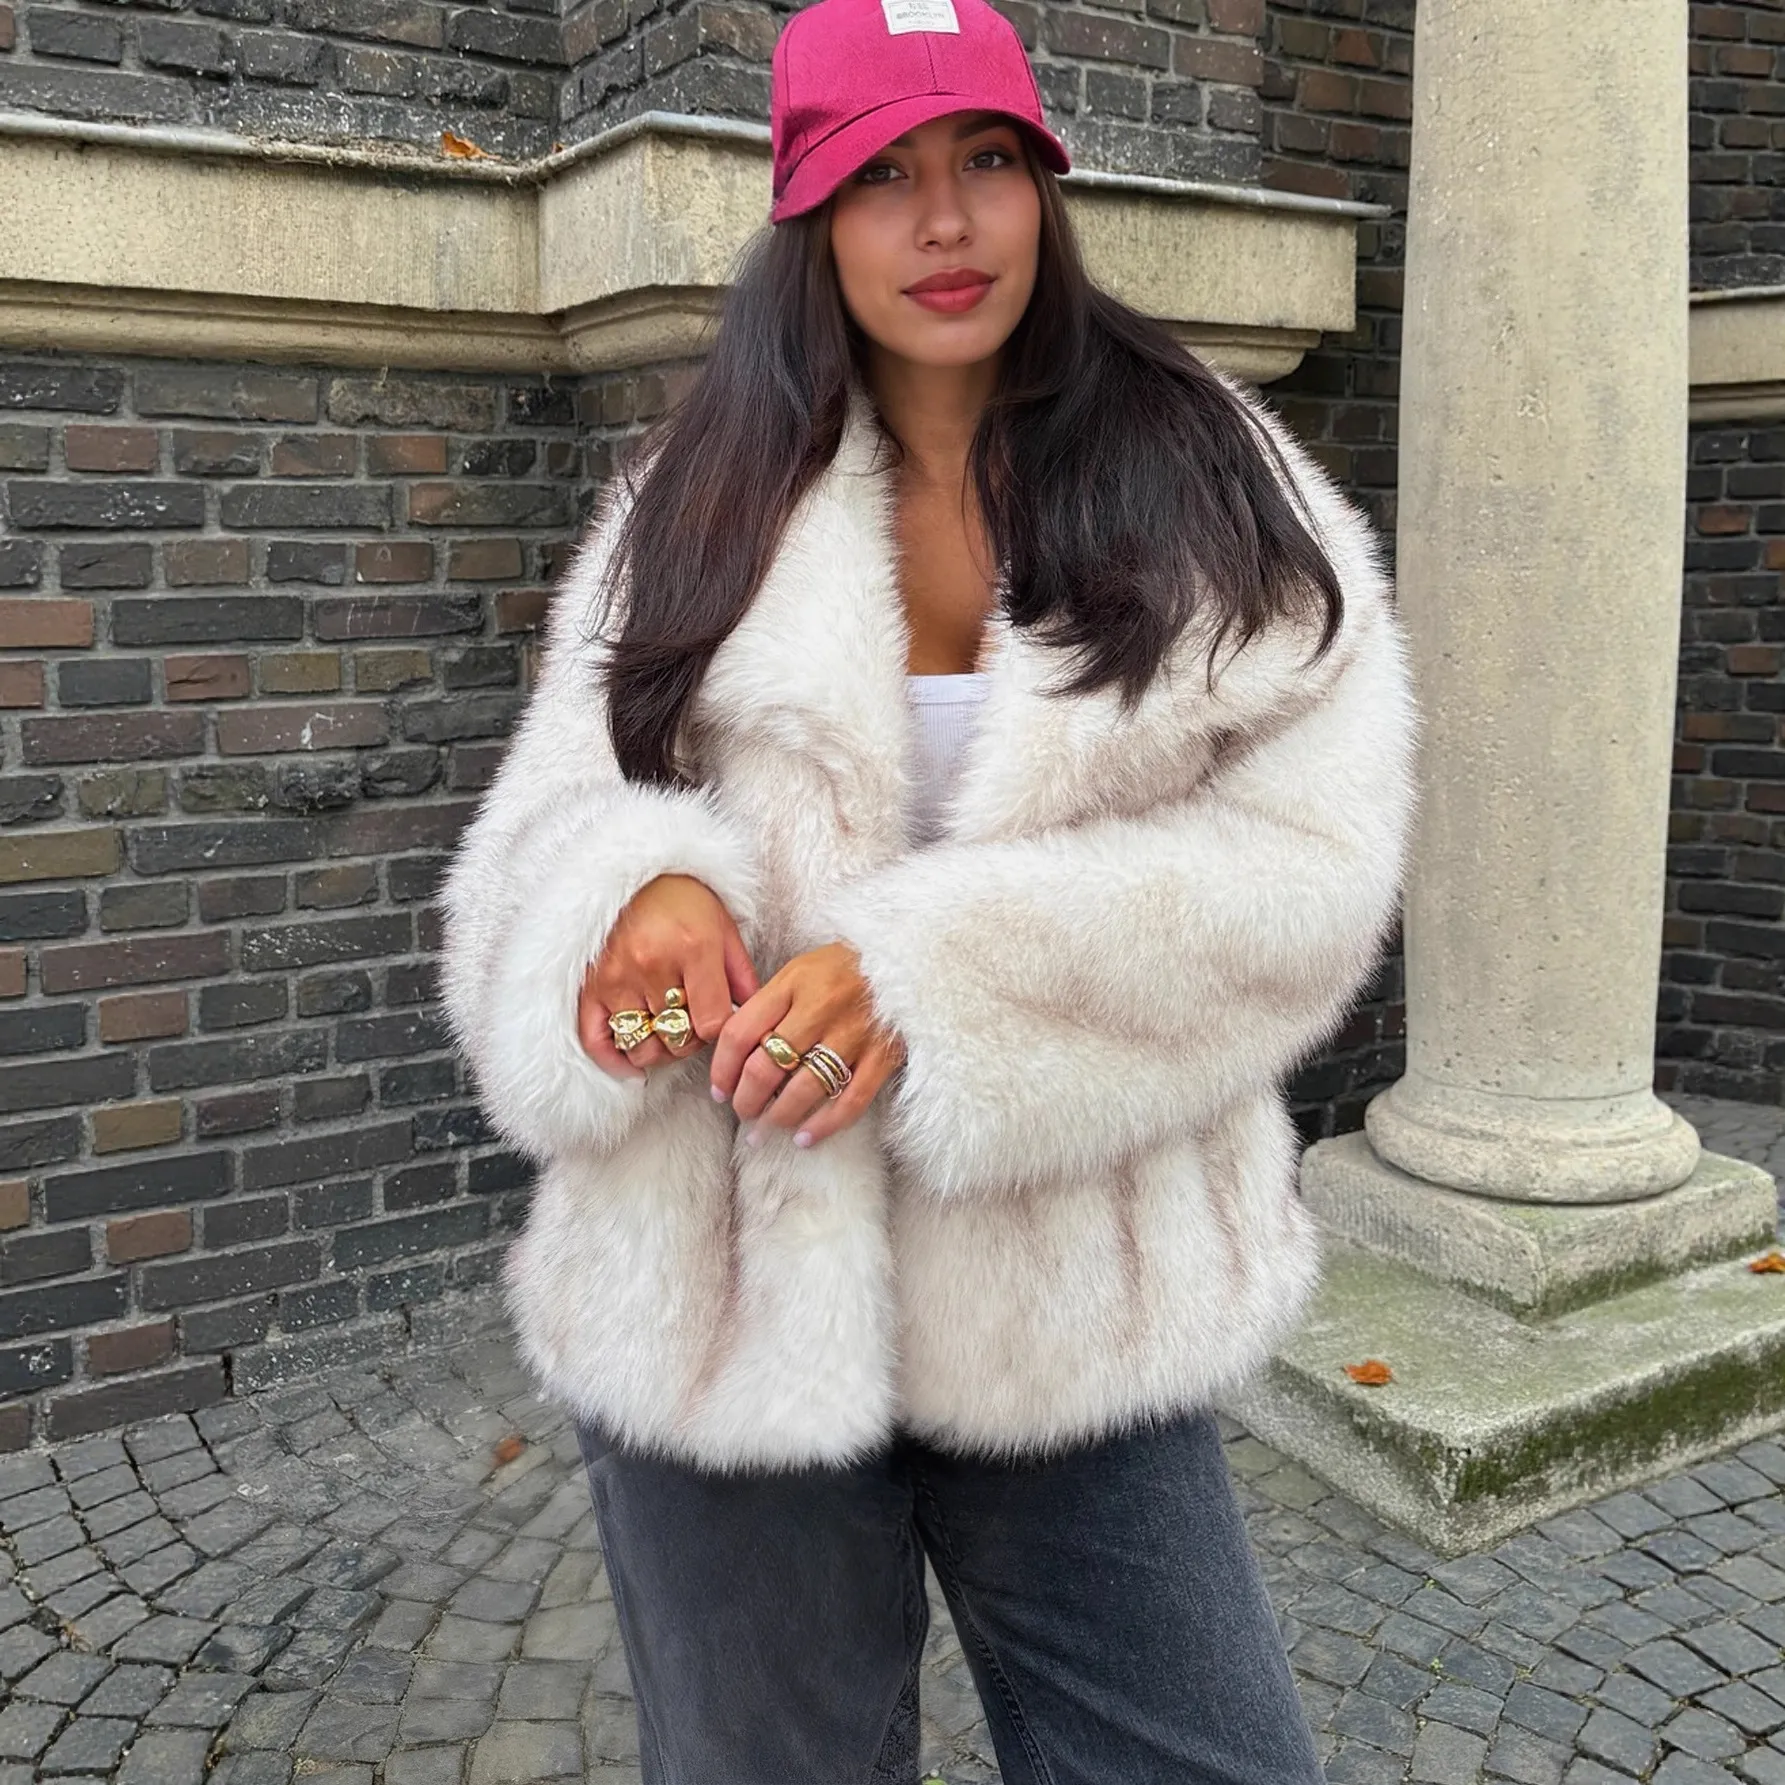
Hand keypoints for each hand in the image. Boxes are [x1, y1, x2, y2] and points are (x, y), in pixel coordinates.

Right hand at [577, 875, 758, 1079]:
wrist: (631, 869)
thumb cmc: (683, 898)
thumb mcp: (723, 927)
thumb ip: (741, 975)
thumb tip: (753, 1019)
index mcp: (693, 949)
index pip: (711, 1024)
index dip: (720, 1034)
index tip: (717, 1022)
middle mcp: (652, 965)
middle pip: (678, 1039)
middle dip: (691, 1042)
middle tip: (692, 1025)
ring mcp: (616, 978)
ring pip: (643, 1046)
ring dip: (659, 1051)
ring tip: (666, 1035)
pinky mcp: (588, 986)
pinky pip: (596, 1041)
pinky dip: (616, 1061)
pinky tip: (633, 1063)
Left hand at [709, 941, 904, 1147]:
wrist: (910, 961)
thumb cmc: (846, 967)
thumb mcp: (802, 969)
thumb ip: (771, 1003)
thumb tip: (736, 1049)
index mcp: (794, 983)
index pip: (741, 1033)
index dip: (722, 1068)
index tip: (719, 1089)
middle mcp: (820, 1008)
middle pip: (766, 1066)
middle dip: (746, 1099)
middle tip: (742, 1112)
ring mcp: (853, 1033)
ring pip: (803, 1089)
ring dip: (777, 1117)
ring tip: (765, 1128)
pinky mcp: (883, 1055)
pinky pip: (850, 1101)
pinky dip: (824, 1125)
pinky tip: (804, 1138)